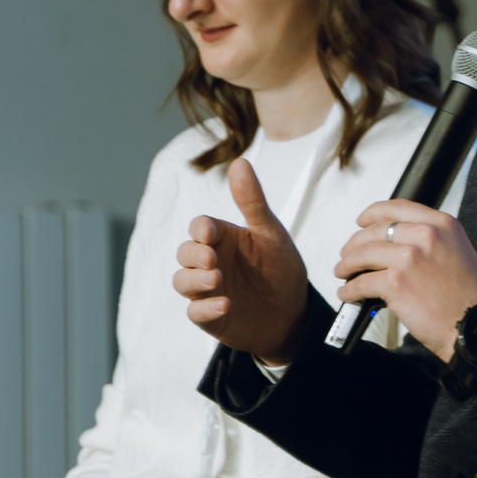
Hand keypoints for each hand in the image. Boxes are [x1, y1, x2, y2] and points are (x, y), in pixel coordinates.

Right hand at [174, 158, 310, 361]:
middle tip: (213, 260)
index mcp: (223, 238)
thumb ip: (253, 201)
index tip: (209, 234)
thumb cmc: (281, 269)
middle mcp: (210, 262)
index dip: (200, 230)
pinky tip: (225, 305)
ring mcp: (207, 290)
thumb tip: (239, 161)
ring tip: (217, 279)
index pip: (199, 227)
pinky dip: (205, 309)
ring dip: (194, 280)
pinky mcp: (210, 316)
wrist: (294, 313)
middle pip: (185, 253)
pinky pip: (195, 312)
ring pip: (182, 281)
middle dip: (194, 255)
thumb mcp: (271, 233)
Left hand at [332, 201, 476, 364]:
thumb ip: (430, 242)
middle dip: (356, 243)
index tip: (363, 221)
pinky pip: (361, 282)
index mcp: (442, 225)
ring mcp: (408, 258)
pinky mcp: (395, 283)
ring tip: (343, 272)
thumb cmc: (471, 300)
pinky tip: (348, 292)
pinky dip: (350, 289)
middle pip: (375, 230)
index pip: (397, 208)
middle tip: (349, 254)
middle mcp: (425, 235)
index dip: (373, 213)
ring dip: (347, 264)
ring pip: (363, 254)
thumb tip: (397, 246)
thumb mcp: (458, 253)